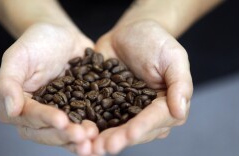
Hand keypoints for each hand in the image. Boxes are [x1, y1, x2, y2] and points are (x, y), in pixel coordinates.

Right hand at [0, 23, 97, 155]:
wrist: (62, 36)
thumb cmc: (37, 42)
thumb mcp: (18, 56)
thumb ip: (8, 82)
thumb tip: (11, 110)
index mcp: (19, 103)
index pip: (29, 117)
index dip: (45, 120)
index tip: (61, 121)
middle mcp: (37, 114)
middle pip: (48, 132)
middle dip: (64, 135)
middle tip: (82, 135)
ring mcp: (58, 114)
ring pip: (65, 132)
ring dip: (78, 139)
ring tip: (93, 138)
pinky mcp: (75, 111)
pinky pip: (81, 123)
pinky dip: (90, 130)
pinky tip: (100, 134)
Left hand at [93, 20, 192, 154]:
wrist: (130, 32)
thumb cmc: (156, 41)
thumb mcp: (173, 57)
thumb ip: (180, 83)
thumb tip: (180, 111)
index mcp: (165, 104)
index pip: (156, 119)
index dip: (143, 127)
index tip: (130, 134)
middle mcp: (145, 112)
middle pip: (134, 129)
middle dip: (120, 139)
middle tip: (105, 147)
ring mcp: (125, 109)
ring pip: (115, 127)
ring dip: (102, 138)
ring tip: (89, 147)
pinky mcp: (106, 102)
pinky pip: (98, 115)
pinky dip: (89, 124)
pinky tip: (79, 132)